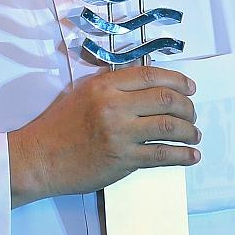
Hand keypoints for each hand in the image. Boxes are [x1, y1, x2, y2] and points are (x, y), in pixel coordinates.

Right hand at [8, 66, 200, 205]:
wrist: (39, 158)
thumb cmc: (59, 127)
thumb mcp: (84, 94)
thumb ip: (114, 87)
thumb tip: (149, 85)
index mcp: (105, 85)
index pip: (152, 75)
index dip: (178, 80)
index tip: (191, 88)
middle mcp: (114, 105)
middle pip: (167, 99)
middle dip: (188, 107)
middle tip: (193, 114)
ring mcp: (119, 133)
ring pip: (170, 126)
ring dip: (189, 131)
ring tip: (194, 135)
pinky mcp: (123, 159)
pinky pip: (162, 154)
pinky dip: (183, 155)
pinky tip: (191, 156)